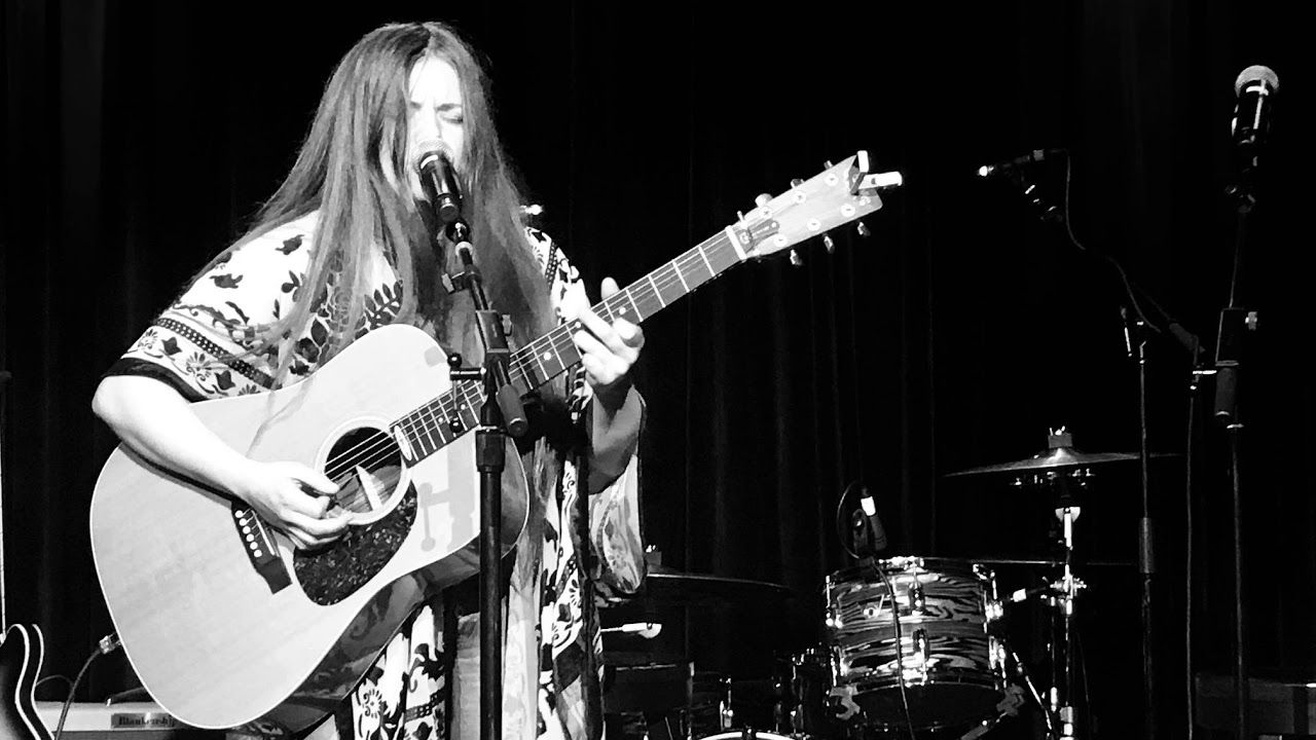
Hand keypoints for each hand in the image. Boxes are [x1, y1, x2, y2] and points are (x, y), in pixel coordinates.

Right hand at [230, 460, 348, 549]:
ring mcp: (285, 526)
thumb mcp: (295, 469)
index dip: (326, 503)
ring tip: (342, 528)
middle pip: (317, 530)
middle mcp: (286, 516)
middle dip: (338, 526)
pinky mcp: (284, 530)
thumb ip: (317, 479)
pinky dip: (318, 543)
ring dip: (331, 538)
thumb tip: (334, 489)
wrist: (249, 484)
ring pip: (311, 542)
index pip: (316, 510)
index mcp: (288, 499)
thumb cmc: (271, 475)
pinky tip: (327, 535)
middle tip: (348, 518)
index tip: (326, 495)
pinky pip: (302, 545)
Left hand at [569, 277, 644, 409]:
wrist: (610, 379)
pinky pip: (596, 369)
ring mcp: (620, 367)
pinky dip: (589, 361)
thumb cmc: (609, 344)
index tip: (617, 321)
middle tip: (581, 312)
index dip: (627, 326)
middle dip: (594, 321)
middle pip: (610, 335)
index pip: (634, 330)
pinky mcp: (607, 379)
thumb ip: (610, 302)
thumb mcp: (612, 322)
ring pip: (599, 351)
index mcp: (635, 336)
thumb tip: (608, 280)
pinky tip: (585, 357)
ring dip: (586, 341)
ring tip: (578, 335)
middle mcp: (630, 352)